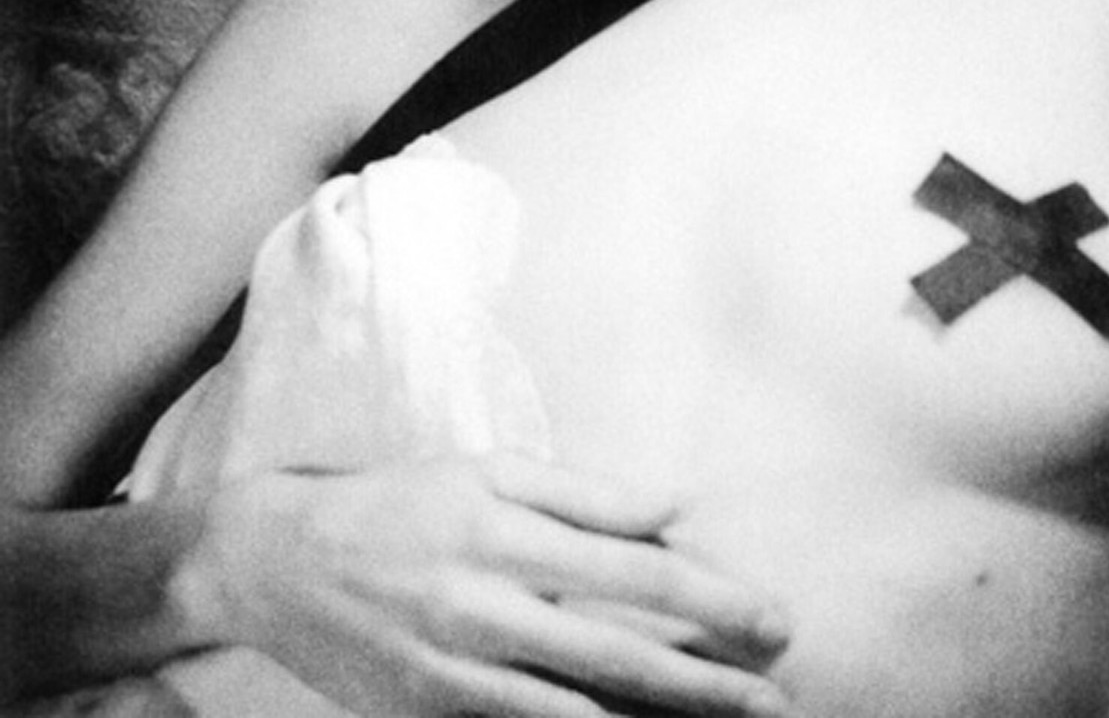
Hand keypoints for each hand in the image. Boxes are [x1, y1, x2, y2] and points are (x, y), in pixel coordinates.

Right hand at [178, 453, 794, 717]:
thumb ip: (587, 494)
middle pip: (619, 656)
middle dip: (707, 684)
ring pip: (576, 713)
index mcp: (510, 537)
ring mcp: (456, 674)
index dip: (713, 600)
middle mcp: (486, 611)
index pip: (636, 575)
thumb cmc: (401, 502)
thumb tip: (677, 506)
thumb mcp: (491, 473)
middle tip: (775, 700)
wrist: (274, 562)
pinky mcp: (431, 715)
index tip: (772, 619)